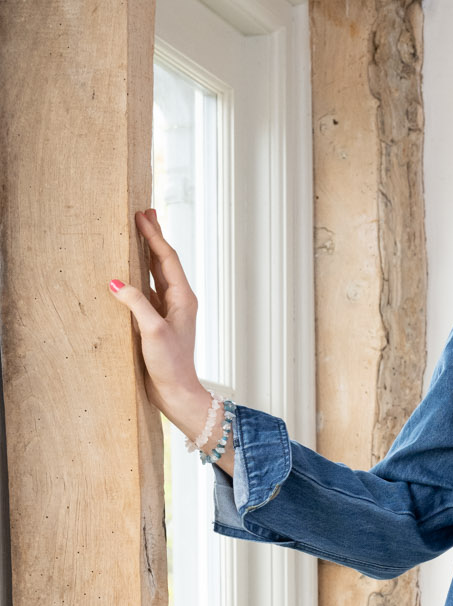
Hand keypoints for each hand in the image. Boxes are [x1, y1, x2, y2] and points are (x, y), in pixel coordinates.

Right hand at [108, 210, 213, 442]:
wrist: (177, 393)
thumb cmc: (171, 365)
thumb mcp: (153, 331)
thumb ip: (136, 303)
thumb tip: (116, 280)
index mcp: (182, 299)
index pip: (167, 259)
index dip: (154, 236)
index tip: (142, 215)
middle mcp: (177, 302)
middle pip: (164, 261)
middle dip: (154, 237)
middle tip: (146, 212)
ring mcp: (168, 312)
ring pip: (156, 275)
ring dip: (147, 253)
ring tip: (139, 233)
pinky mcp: (157, 323)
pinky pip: (148, 291)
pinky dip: (139, 276)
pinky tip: (130, 270)